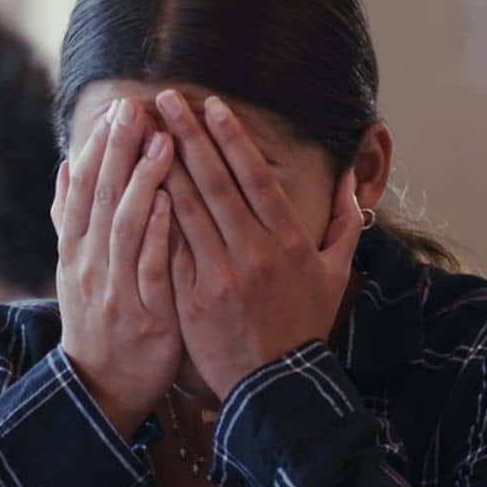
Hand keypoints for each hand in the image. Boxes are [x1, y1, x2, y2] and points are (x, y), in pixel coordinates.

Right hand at [53, 97, 180, 435]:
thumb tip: (62, 168)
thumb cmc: (99, 321)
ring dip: (141, 181)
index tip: (118, 109)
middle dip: (118, 150)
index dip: (99, 148)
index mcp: (75, 251)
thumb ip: (71, 221)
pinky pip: (148, 268)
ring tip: (162, 142)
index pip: (84, 189)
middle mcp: (89, 266)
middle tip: (136, 108)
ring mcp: (114, 290)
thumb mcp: (76, 270)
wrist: (102, 389)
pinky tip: (169, 202)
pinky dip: (156, 233)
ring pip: (124, 227)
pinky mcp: (143, 315)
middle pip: (101, 198)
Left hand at [157, 91, 357, 400]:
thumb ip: (345, 224)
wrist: (277, 386)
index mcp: (288, 240)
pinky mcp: (192, 299)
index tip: (211, 105)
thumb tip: (352, 181)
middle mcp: (254, 252)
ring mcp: (220, 275)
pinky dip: (152, 216)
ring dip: (162, 166)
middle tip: (163, 100)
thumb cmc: (305, 327)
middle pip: (215, 182)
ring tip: (140, 133)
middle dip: (188, 136)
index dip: (231, 138)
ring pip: (186, 209)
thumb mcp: (336, 274)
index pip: (255, 176)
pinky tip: (134, 187)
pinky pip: (169, 249)